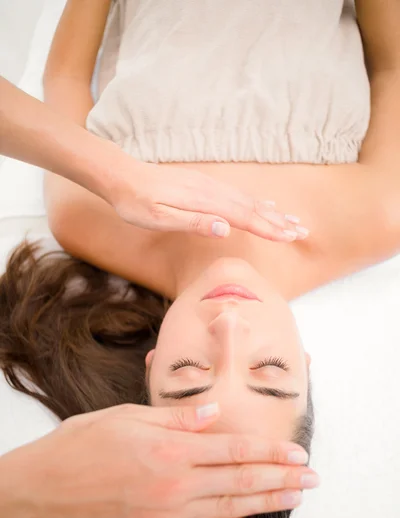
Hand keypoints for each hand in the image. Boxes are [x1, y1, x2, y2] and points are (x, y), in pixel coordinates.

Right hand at [20, 402, 318, 517]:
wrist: (46, 487)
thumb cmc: (85, 444)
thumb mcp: (129, 416)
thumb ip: (177, 418)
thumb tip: (213, 412)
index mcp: (169, 448)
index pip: (233, 449)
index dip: (269, 451)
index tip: (296, 453)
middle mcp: (173, 483)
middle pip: (240, 481)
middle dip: (281, 478)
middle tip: (311, 479)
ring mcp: (165, 514)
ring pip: (228, 510)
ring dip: (267, 504)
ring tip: (295, 499)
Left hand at [109, 158, 307, 240]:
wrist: (121, 175)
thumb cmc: (135, 202)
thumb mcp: (158, 218)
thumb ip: (193, 223)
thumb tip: (225, 228)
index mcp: (204, 201)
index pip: (244, 217)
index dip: (269, 228)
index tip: (291, 237)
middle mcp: (212, 190)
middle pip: (253, 207)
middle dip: (279, 221)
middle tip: (303, 232)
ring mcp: (209, 185)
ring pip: (248, 200)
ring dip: (271, 212)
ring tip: (291, 220)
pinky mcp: (203, 184)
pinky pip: (237, 193)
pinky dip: (255, 201)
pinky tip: (263, 203)